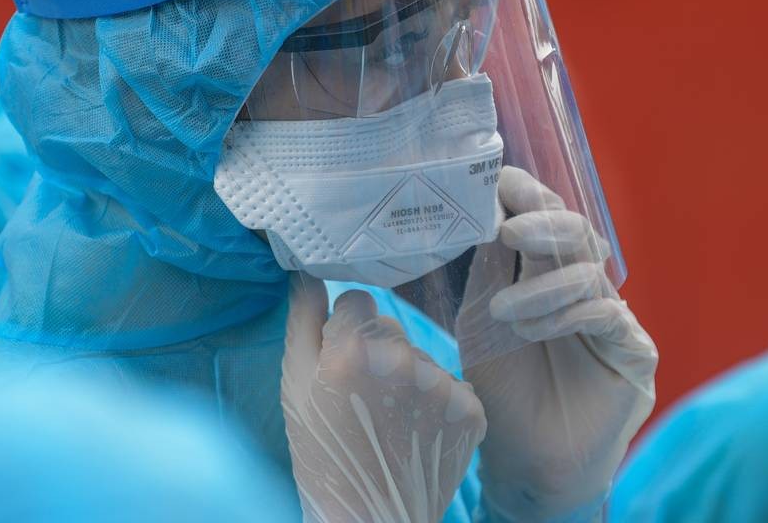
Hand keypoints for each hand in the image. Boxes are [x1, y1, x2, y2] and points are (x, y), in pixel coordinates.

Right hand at [283, 272, 485, 522]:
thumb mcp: (295, 385)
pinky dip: (438, 403)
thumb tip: (307, 270)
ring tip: (391, 420)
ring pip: (420, 355)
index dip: (344, 329)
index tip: (339, 361)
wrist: (369, 519)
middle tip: (363, 397)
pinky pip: (451, 383)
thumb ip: (301, 321)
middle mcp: (401, 359)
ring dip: (408, 377)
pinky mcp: (472, 410)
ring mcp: (442, 385)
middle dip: (376, 350)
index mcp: (352, 348)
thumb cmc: (322, 451)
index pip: (356, 299)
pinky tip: (419, 430)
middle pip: (390, 325)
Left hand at [456, 167, 656, 521]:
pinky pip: (607, 314)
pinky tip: (534, 330)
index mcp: (545, 271)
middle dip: (542, 222)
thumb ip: (487, 268)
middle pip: (575, 232)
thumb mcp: (480, 317)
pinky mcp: (634, 351)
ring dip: (542, 286)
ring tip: (504, 313)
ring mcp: (612, 316)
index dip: (529, 195)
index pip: (546, 218)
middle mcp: (582, 286)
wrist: (522, 458)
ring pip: (589, 271)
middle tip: (508, 230)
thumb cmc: (500, 386)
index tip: (501, 181)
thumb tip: (483, 206)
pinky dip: (567, 314)